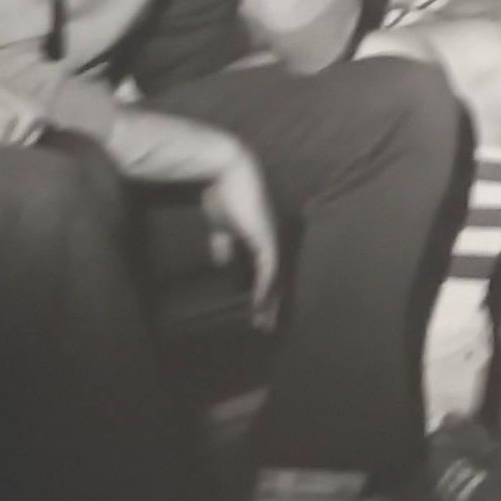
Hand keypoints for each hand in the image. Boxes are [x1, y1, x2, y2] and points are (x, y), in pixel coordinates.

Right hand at [201, 144, 279, 329]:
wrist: (226, 172)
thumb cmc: (224, 194)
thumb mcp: (222, 225)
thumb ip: (225, 243)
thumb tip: (223, 262)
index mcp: (264, 237)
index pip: (269, 271)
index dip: (264, 293)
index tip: (257, 314)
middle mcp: (274, 240)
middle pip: (277, 278)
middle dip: (272, 304)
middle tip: (266, 327)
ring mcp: (273, 239)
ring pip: (276, 278)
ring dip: (270, 302)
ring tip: (264, 323)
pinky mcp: (267, 238)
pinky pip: (269, 270)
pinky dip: (265, 289)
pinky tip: (259, 304)